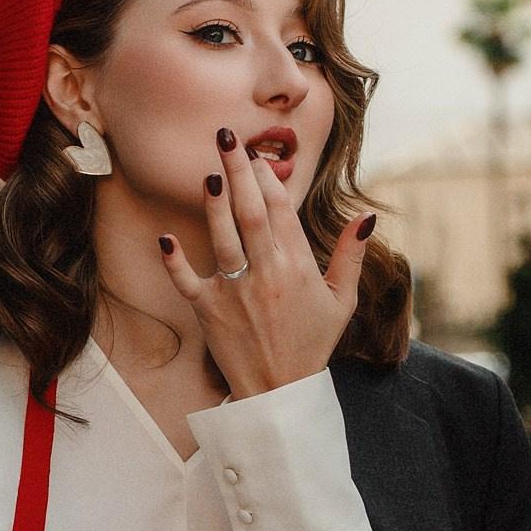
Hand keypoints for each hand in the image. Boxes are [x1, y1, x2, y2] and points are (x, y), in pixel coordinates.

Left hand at [156, 131, 374, 399]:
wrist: (281, 392)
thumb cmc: (311, 343)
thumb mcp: (341, 301)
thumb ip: (351, 256)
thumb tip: (366, 217)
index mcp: (298, 268)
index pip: (280, 212)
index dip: (267, 179)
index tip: (256, 155)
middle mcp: (266, 275)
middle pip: (250, 214)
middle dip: (237, 173)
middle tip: (226, 138)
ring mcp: (235, 293)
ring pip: (221, 238)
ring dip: (213, 204)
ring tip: (208, 173)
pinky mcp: (209, 312)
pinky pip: (187, 282)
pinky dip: (174, 261)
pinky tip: (165, 238)